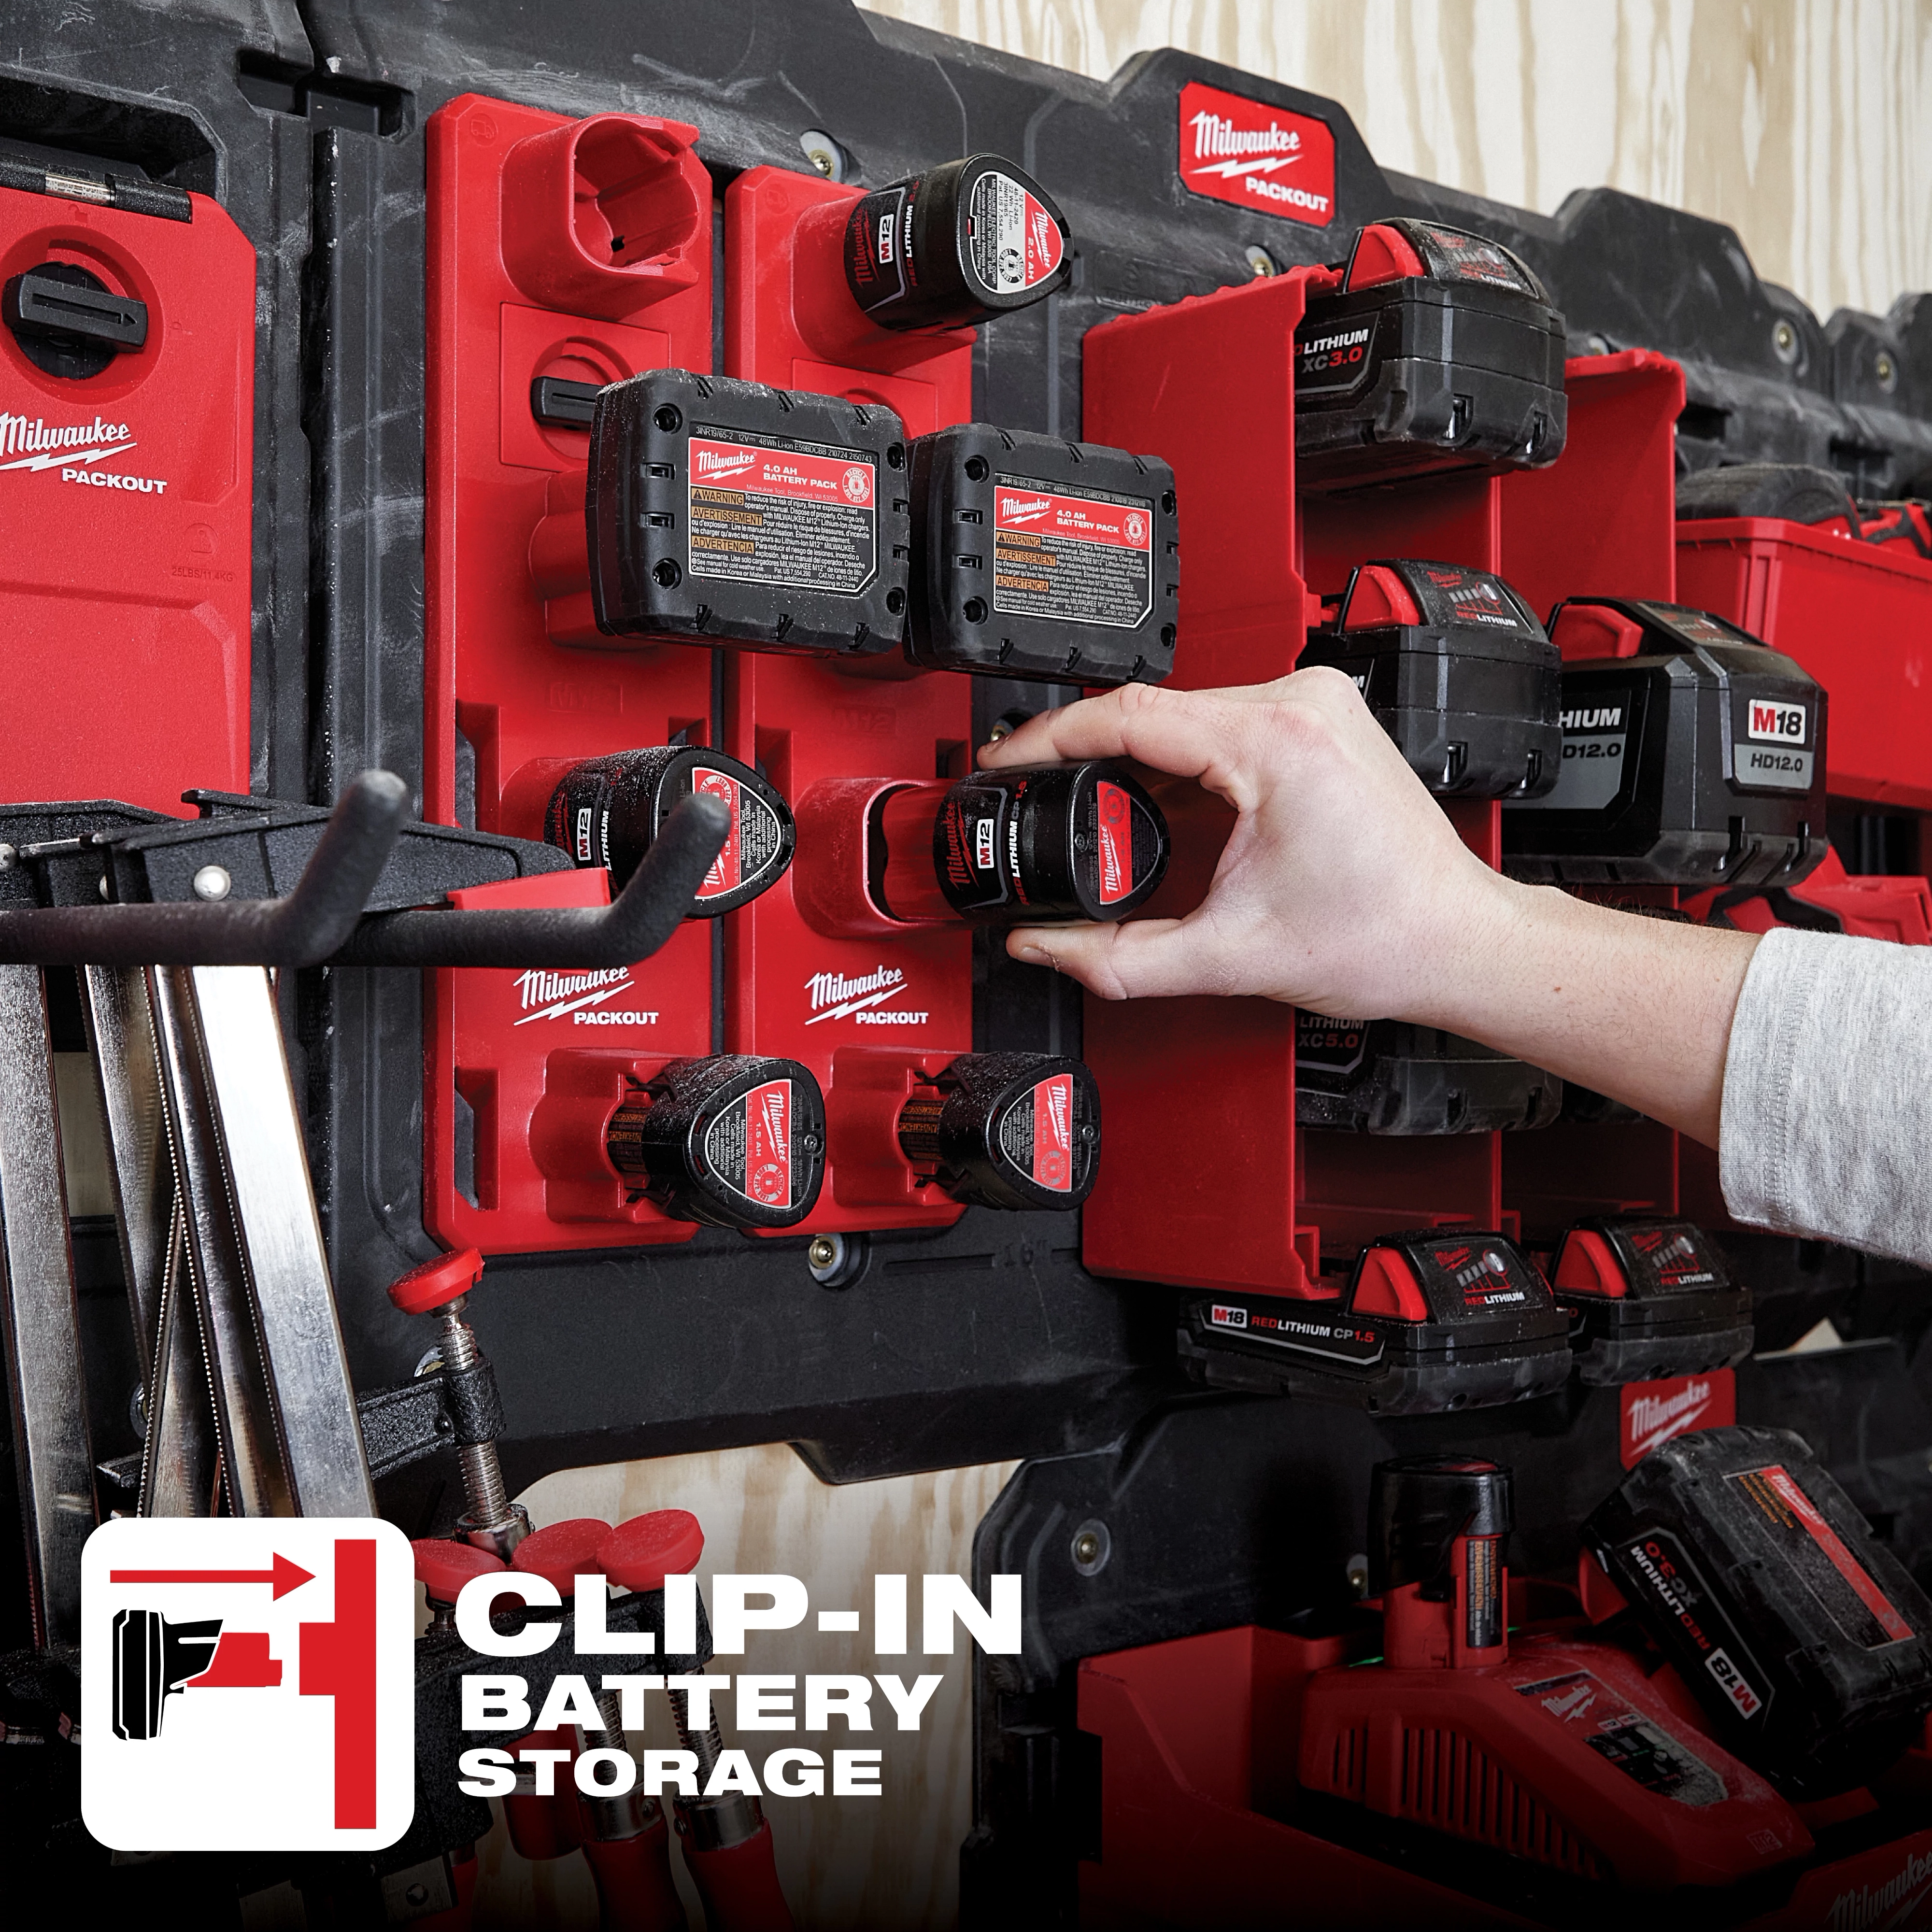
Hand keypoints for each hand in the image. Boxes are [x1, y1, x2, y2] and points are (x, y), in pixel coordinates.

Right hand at [977, 669, 1511, 1016]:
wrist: (1454, 939)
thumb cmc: (1384, 936)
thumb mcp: (1226, 957)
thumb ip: (1115, 958)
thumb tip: (1043, 945)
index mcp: (1275, 740)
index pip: (1126, 712)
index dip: (1047, 739)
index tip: (1005, 763)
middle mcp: (1299, 702)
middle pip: (1150, 710)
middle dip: (1086, 760)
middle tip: (1042, 807)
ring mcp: (1314, 704)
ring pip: (1183, 714)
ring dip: (1134, 762)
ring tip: (1103, 819)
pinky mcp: (1319, 719)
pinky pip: (1220, 722)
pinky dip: (1179, 764)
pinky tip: (1162, 808)